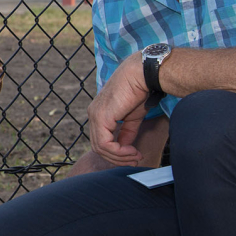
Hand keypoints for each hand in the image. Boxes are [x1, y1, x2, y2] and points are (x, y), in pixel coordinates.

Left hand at [87, 52, 152, 166]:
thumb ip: (126, 132)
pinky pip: (105, 144)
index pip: (101, 141)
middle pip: (98, 147)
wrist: (142, 76)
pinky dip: (118, 151)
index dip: (117, 153)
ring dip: (120, 156)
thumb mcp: (132, 117)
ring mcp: (95, 115)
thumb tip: (126, 147)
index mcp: (98, 113)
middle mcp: (93, 114)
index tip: (135, 155)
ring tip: (136, 155)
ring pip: (100, 148)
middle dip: (118, 158)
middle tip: (136, 159)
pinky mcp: (101, 117)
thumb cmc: (138, 91)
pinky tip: (131, 150)